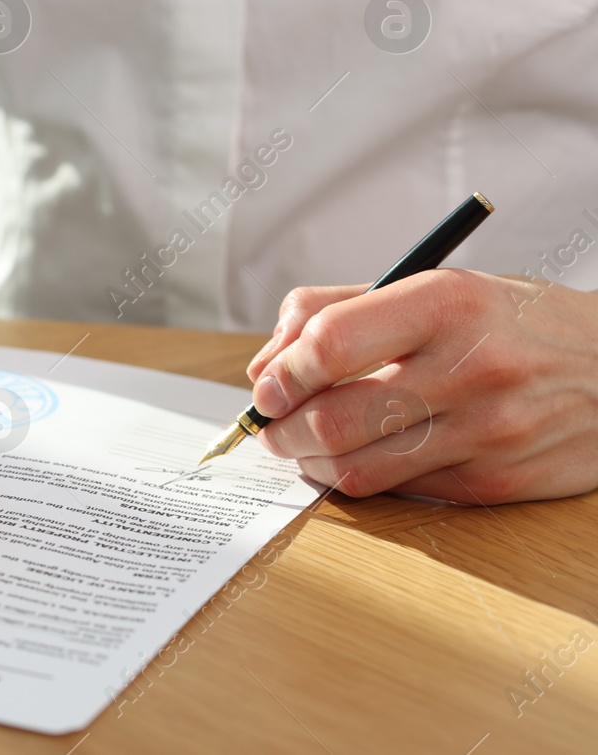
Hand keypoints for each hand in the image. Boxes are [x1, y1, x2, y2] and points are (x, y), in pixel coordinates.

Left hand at [243, 270, 597, 503]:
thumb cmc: (509, 321)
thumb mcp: (433, 286)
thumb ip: (337, 309)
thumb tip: (266, 363)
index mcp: (446, 303)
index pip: (330, 344)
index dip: (280, 372)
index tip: (267, 385)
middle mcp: (470, 368)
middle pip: (333, 419)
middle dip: (279, 429)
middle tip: (270, 425)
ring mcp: (487, 432)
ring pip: (357, 468)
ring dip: (309, 461)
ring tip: (301, 444)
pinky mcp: (497, 481)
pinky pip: (399, 490)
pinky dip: (361, 477)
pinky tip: (357, 457)